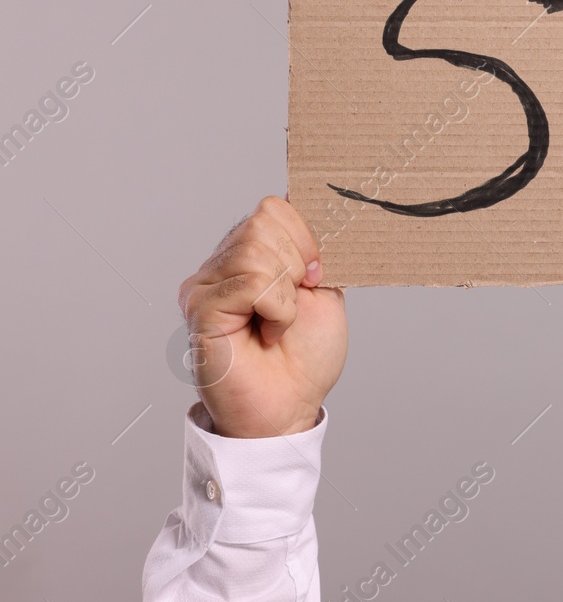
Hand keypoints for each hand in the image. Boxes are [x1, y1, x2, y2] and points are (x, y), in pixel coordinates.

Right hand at [177, 196, 346, 438]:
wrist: (290, 405)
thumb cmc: (305, 356)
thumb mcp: (324, 290)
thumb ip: (313, 248)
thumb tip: (304, 196)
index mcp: (251, 254)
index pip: (275, 207)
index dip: (306, 238)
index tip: (315, 277)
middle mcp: (222, 263)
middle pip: (264, 220)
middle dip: (298, 263)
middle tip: (293, 305)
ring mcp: (205, 284)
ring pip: (257, 250)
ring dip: (286, 292)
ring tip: (278, 322)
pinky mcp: (200, 308)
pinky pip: (251, 281)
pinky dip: (277, 308)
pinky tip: (268, 331)